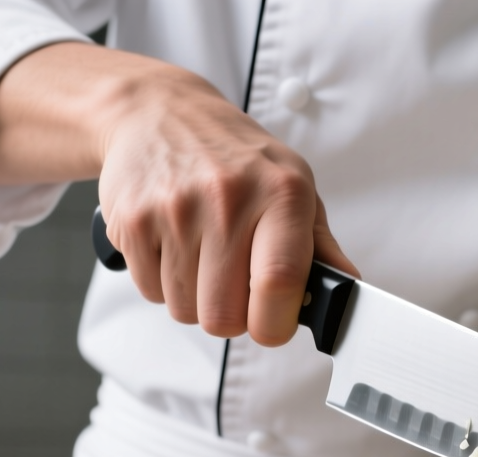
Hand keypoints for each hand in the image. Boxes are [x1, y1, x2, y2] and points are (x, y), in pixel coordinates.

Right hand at [0, 43, 357, 346]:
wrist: (159, 112)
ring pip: (186, 310)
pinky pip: (151, 293)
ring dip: (196, 298)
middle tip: (234, 284)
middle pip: (224, 315)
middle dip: (231, 315)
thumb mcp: (293, 186)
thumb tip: (346, 292)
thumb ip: (320, 246)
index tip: (273, 323)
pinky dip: (163, 282)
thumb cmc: (236, 158)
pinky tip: (174, 245)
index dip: (275, 323)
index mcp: (281, 193)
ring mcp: (174, 210)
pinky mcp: (131, 221)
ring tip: (203, 255)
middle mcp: (228, 198)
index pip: (280, 283)